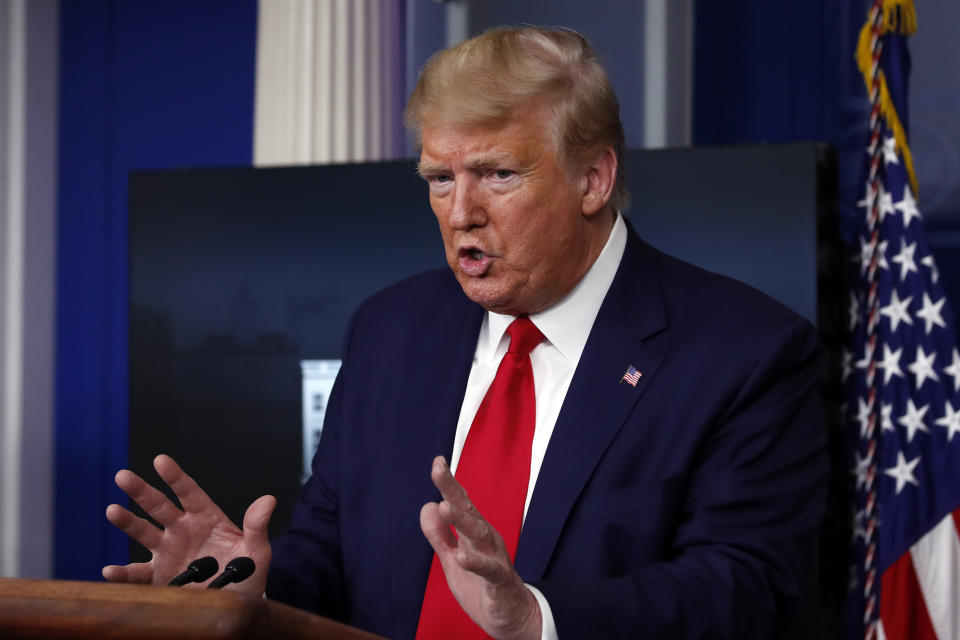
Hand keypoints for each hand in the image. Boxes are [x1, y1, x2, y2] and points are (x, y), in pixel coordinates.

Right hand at [102, 454, 274, 595]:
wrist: (236, 600)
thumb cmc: (247, 571)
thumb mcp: (257, 551)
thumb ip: (257, 527)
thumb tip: (268, 500)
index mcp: (206, 518)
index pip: (189, 492)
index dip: (175, 477)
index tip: (160, 460)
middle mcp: (183, 530)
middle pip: (159, 506)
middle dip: (142, 491)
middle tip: (123, 476)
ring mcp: (168, 551)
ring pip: (144, 532)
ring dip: (128, 522)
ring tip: (112, 511)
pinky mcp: (160, 575)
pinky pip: (138, 574)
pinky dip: (123, 574)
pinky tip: (110, 571)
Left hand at [420, 456, 541, 639]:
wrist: (511, 617)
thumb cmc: (482, 586)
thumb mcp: (454, 559)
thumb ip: (440, 535)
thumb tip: (427, 506)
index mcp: (474, 533)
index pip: (460, 503)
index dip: (449, 483)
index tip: (437, 462)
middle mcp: (486, 539)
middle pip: (468, 510)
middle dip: (452, 490)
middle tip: (438, 470)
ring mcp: (494, 558)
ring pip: (479, 535)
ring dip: (462, 521)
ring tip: (444, 507)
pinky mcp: (500, 581)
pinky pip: (489, 569)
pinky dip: (476, 563)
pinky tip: (463, 557)